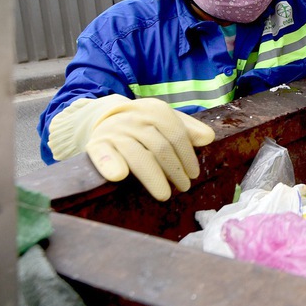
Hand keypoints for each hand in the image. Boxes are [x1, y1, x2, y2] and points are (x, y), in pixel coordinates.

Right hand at [48, 95, 214, 200]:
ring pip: (137, 155)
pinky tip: (119, 176)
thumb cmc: (142, 125)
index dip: (187, 156)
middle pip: (159, 147)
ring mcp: (115, 132)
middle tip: (184, 187)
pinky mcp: (96, 146)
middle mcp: (135, 119)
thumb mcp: (164, 121)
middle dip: (174, 170)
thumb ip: (187, 129)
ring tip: (164, 194)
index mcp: (155, 110)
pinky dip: (110, 165)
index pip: (176, 134)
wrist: (104, 118)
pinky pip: (104, 156)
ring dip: (153, 177)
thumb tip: (208, 138)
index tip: (194, 174)